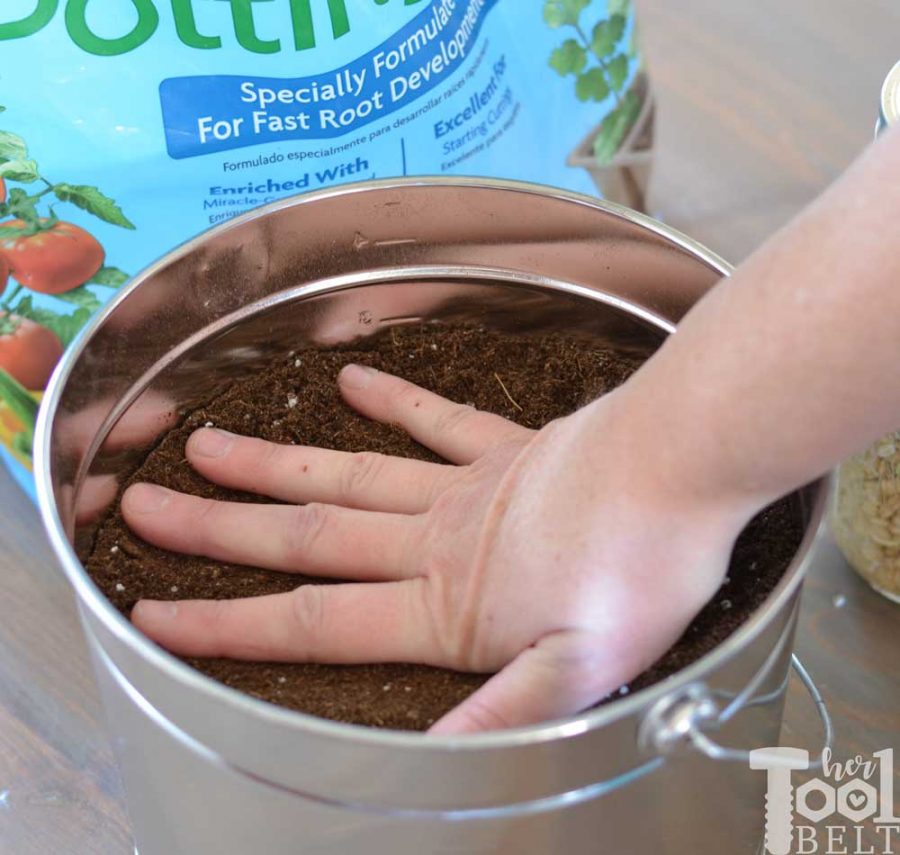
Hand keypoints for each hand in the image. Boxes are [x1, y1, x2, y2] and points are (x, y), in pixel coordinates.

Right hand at [122, 364, 746, 733]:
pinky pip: (435, 421)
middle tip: (145, 507)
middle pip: (305, 537)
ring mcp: (464, 486)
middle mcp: (435, 538)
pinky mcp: (503, 446)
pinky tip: (349, 385)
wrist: (680, 465)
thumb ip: (506, 713)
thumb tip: (435, 755)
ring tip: (209, 447)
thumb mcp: (585, 671)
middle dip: (217, 531)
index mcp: (445, 603)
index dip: (228, 624)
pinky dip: (391, 402)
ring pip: (346, 475)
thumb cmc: (641, 568)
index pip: (313, 619)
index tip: (156, 614)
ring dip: (273, 467)